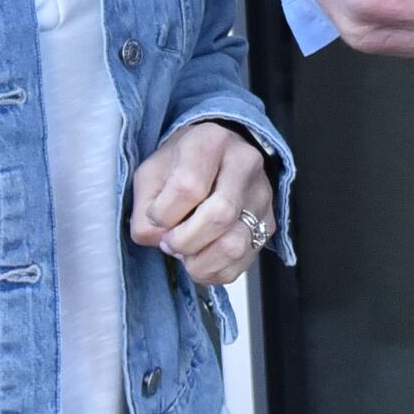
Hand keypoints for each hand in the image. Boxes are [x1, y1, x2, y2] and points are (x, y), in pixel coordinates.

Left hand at [129, 121, 277, 285]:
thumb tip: (158, 239)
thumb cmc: (179, 166)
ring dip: (200, 261)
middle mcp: (245, 163)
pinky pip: (243, 262)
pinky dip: (215, 271)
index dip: (164, 213)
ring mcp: (262, 194)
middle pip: (219, 215)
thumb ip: (144, 208)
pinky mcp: (269, 223)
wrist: (216, 159)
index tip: (156, 217)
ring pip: (235, 244)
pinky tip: (202, 258)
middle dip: (184, 240)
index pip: (189, 186)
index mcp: (210, 142)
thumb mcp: (150, 174)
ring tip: (186, 253)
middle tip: (169, 242)